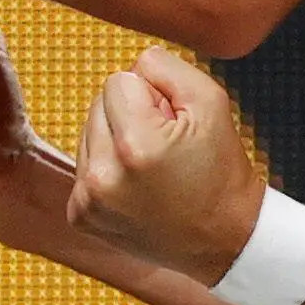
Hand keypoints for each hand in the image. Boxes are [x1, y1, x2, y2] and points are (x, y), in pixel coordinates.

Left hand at [67, 48, 265, 282]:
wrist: (224, 239)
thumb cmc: (221, 170)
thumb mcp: (211, 102)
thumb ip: (165, 68)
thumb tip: (132, 65)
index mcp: (135, 145)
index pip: (117, 80)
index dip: (150, 95)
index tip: (171, 123)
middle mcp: (102, 176)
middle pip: (97, 104)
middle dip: (129, 116)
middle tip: (164, 146)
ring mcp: (88, 200)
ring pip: (88, 134)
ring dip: (114, 141)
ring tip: (151, 168)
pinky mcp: (81, 216)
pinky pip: (84, 166)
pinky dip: (107, 170)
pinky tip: (136, 188)